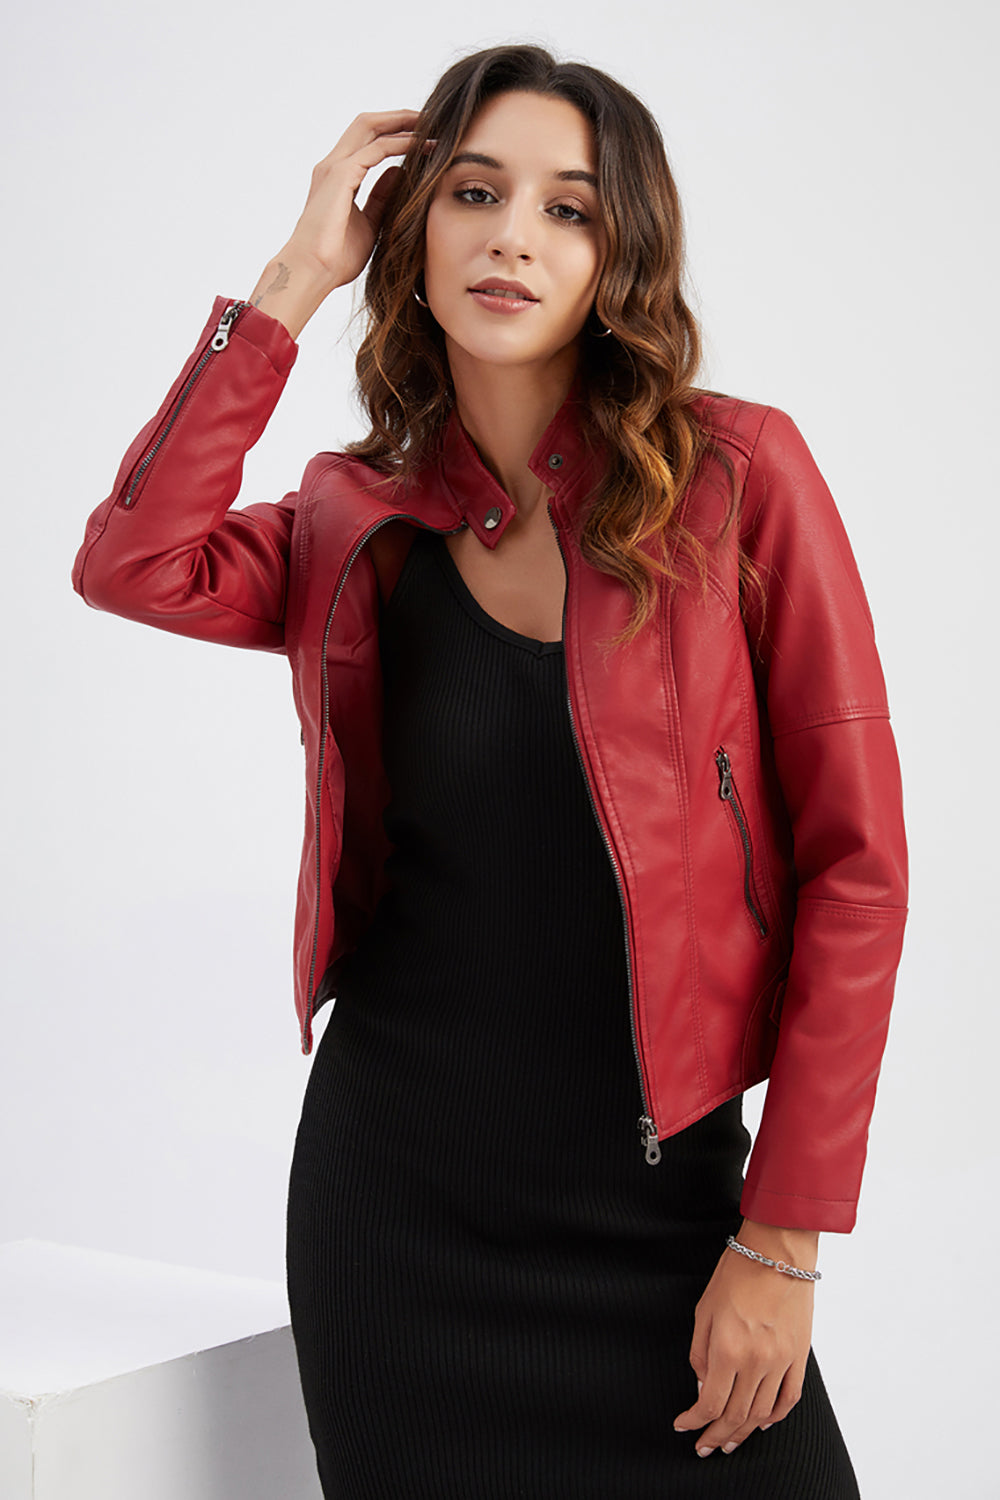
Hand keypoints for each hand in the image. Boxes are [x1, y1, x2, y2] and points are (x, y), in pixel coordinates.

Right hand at [250, 109, 426, 337]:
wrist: (313, 272)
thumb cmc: (336, 257)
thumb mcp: (369, 224)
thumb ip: (381, 198)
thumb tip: (398, 173)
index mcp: (338, 176)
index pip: (367, 141)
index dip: (394, 133)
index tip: (423, 136)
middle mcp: (334, 165)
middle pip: (368, 125)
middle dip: (399, 118)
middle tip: (431, 120)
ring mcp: (335, 167)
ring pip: (371, 127)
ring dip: (402, 123)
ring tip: (431, 126)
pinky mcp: (340, 175)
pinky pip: (376, 149)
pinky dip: (400, 143)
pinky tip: (421, 145)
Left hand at [672, 1222, 816, 1456]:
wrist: (778, 1250)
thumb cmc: (737, 1272)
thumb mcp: (704, 1309)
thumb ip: (699, 1352)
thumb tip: (702, 1385)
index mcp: (726, 1349)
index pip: (709, 1403)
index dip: (694, 1421)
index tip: (683, 1426)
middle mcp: (755, 1361)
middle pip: (734, 1416)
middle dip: (716, 1435)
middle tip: (704, 1446)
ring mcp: (781, 1361)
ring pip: (760, 1414)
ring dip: (743, 1433)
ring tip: (729, 1442)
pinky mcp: (799, 1356)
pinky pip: (788, 1399)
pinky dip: (774, 1417)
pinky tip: (762, 1423)